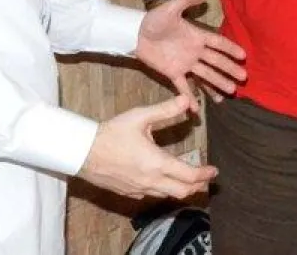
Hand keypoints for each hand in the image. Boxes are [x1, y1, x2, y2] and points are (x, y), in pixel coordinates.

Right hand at [77, 95, 216, 199]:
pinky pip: (152, 195)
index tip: (214, 171)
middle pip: (182, 192)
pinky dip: (164, 190)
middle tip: (205, 178)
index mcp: (157, 163)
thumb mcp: (140, 116)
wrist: (83, 152)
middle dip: (197, 186)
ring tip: (189, 180)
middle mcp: (151, 181)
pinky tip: (163, 180)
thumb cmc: (111, 133)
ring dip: (181, 189)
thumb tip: (186, 99)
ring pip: (167, 196)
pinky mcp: (129, 192)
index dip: (205, 175)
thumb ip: (165, 109)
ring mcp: (139, 189)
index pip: (189, 176)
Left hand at [134, 0, 246, 110]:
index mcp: (197, 36)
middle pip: (216, 61)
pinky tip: (196, 108)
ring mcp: (185, 63)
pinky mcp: (173, 73)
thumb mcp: (171, 8)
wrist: (135, 33)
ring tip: (229, 92)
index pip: (218, 43)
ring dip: (217, 83)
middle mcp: (195, 51)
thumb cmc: (153, 19)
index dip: (231, 49)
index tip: (243, 56)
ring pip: (205, 75)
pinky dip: (189, 97)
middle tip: (243, 78)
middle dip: (230, 69)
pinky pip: (183, 86)